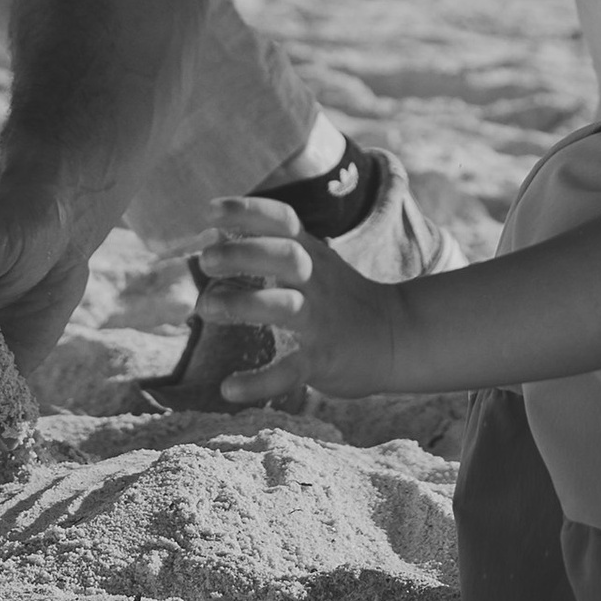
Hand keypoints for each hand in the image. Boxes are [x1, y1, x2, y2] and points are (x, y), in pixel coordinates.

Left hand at [194, 194, 411, 405]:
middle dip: (241, 253)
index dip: (248, 211)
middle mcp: (316, 281)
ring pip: (284, 306)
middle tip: (204, 259)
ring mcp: (321, 320)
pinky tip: (229, 388)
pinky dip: (259, 382)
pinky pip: (291, 370)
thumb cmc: (341, 297)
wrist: (397, 336)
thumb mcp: (316, 263)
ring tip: (206, 308)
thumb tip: (214, 244)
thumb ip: (275, 252)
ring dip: (243, 304)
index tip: (211, 212)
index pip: (282, 221)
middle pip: (284, 255)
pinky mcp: (323, 359)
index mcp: (312, 253)